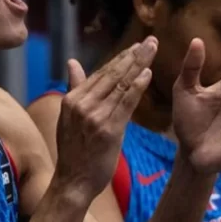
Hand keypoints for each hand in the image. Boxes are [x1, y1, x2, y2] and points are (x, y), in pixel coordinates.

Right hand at [54, 37, 157, 199]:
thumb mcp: (68, 116)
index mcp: (72, 99)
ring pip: (120, 85)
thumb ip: (74, 87)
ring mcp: (95, 116)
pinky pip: (126, 103)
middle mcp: (82, 104)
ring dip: (139, 65)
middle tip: (151, 40)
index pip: (101, 73)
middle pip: (112, 74)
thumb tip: (72, 63)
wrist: (73, 181)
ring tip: (153, 50)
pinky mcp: (109, 129)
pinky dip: (137, 87)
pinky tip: (148, 74)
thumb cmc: (74, 150)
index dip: (120, 58)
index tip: (136, 46)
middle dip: (133, 55)